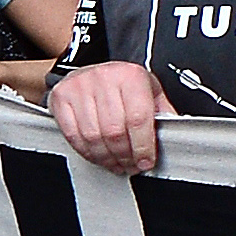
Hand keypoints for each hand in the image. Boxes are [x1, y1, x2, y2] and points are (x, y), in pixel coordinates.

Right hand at [52, 58, 162, 175]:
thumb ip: (162, 113)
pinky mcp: (61, 97)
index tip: (146, 162)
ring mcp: (79, 87)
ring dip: (107, 158)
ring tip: (116, 164)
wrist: (92, 70)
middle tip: (131, 166)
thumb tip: (174, 136)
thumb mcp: (150, 90)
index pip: (138, 119)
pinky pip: (74, 136)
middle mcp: (104, 78)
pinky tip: (98, 156)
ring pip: (93, 137)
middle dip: (125, 156)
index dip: (143, 147)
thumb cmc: (123, 83)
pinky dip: (88, 152)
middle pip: (115, 131)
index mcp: (131, 76)